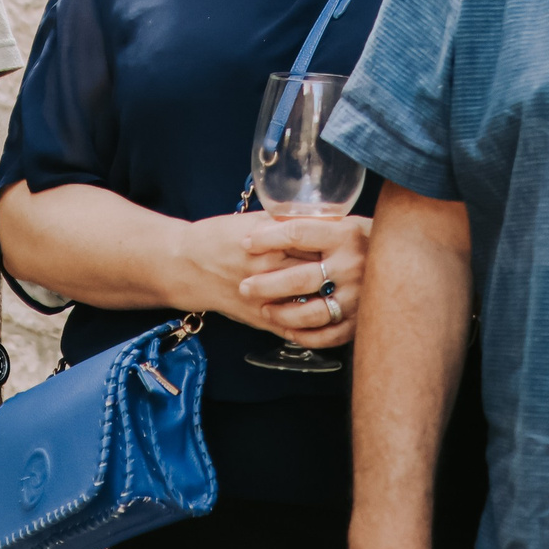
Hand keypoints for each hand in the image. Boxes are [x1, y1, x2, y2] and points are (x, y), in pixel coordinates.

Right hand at [173, 212, 350, 338]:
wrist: (184, 264)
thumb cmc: (218, 237)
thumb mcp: (253, 219)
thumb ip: (288, 221)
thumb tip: (324, 218)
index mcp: (270, 243)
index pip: (317, 245)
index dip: (340, 244)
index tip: (358, 241)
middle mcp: (270, 271)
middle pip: (319, 274)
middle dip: (344, 273)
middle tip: (364, 268)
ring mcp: (265, 299)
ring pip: (311, 306)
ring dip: (333, 301)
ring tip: (351, 294)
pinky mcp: (260, 319)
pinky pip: (296, 330)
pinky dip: (316, 328)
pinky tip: (332, 320)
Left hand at [237, 213, 370, 347]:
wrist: (410, 263)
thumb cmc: (366, 240)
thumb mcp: (346, 223)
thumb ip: (314, 225)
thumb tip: (269, 220)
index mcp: (345, 235)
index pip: (298, 233)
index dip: (267, 238)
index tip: (246, 243)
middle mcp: (353, 266)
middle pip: (299, 279)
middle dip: (265, 284)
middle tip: (244, 287)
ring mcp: (359, 297)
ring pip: (311, 313)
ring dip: (282, 314)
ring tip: (265, 310)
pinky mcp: (362, 321)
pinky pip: (328, 335)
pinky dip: (304, 336)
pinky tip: (288, 330)